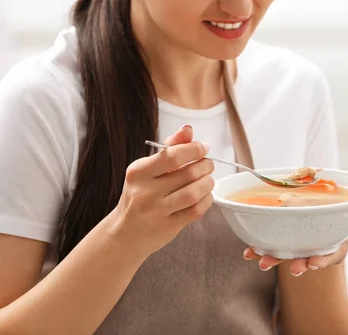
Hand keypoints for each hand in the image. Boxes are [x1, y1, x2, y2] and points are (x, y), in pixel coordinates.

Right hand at [109, 125, 214, 257]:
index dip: (194, 149)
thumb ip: (170, 148)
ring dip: (208, 183)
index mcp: (138, 172)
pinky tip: (205, 195)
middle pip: (188, 173)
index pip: (173, 156)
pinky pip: (196, 210)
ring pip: (194, 192)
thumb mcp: (148, 169)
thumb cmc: (140, 194)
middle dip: (206, 165)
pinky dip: (207, 199)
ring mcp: (156, 211)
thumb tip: (189, 130)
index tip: (204, 147)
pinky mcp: (168, 226)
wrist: (125, 232)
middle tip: (208, 164)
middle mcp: (145, 192)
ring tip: (208, 179)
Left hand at [242, 197, 347, 275]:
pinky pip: (268, 245)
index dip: (324, 260)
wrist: (314, 193)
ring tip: (263, 262)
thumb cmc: (336, 201)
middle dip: (299, 265)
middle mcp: (314, 244)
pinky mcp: (279, 236)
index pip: (332, 254)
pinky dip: (257, 249)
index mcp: (334, 238)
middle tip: (292, 268)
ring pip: (285, 255)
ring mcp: (296, 242)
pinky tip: (248, 251)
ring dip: (274, 260)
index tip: (314, 263)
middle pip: (307, 259)